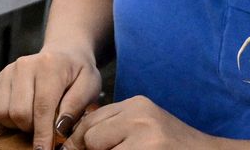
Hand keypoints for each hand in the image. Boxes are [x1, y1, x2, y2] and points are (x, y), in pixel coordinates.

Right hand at [0, 47, 101, 149]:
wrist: (64, 52)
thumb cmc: (78, 72)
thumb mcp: (89, 85)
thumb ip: (75, 106)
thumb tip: (59, 129)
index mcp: (49, 66)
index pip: (42, 107)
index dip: (42, 134)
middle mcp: (24, 66)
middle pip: (18, 112)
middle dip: (31, 129)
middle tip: (45, 127)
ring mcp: (9, 71)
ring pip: (2, 113)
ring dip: (17, 124)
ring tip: (33, 118)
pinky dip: (4, 119)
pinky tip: (20, 113)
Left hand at [66, 97, 210, 149]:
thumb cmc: (173, 148)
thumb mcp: (144, 129)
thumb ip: (115, 130)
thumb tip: (75, 143)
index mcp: (137, 105)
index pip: (91, 119)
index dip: (78, 140)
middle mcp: (139, 114)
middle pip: (90, 135)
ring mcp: (144, 135)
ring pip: (96, 148)